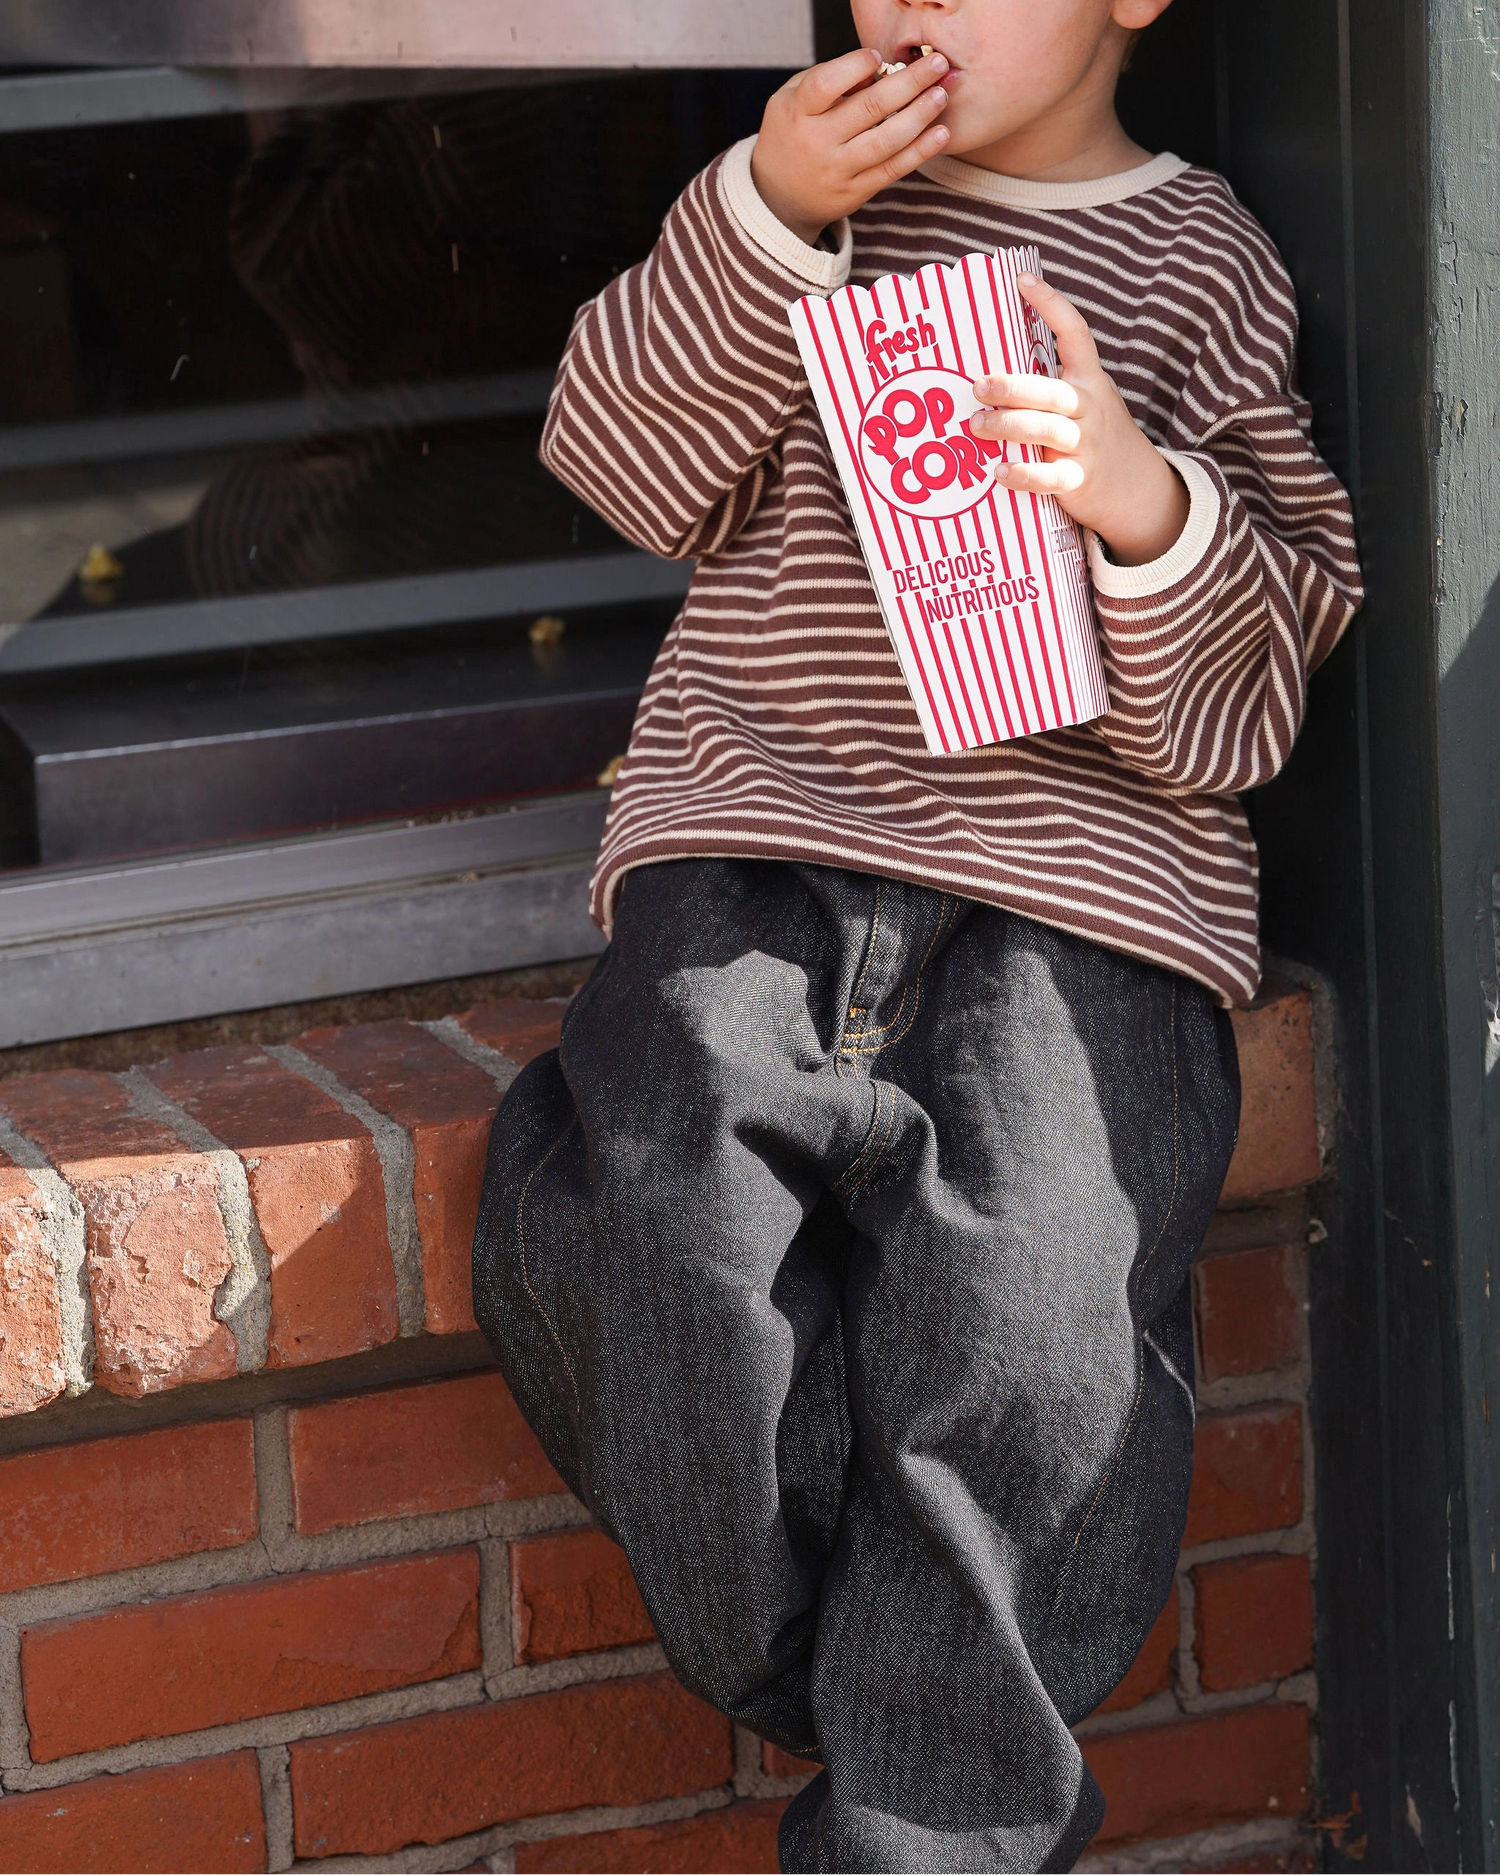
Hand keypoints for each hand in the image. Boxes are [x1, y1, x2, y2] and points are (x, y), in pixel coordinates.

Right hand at [751, 47, 951, 247]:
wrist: (777, 198)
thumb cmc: (791, 134)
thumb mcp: (791, 100)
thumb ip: (827, 79)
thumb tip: (877, 69)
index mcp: (797, 112)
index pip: (826, 84)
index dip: (856, 66)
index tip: (878, 56)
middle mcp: (816, 142)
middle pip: (868, 109)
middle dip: (909, 82)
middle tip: (937, 64)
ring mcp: (837, 170)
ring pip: (885, 141)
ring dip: (919, 116)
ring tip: (941, 94)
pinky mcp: (855, 192)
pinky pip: (892, 169)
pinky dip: (920, 152)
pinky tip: (941, 134)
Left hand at [969, 275, 1189, 567]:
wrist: (1134, 485)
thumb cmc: (1091, 435)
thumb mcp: (1082, 401)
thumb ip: (1048, 386)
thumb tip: (988, 371)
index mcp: (1088, 379)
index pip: (1075, 333)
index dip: (1052, 304)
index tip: (1022, 280)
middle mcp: (1089, 406)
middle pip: (1050, 391)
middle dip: (1011, 387)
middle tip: (977, 386)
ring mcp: (1086, 443)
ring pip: (1046, 430)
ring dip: (1008, 426)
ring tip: (976, 425)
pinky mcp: (1079, 479)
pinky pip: (1050, 476)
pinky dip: (1024, 474)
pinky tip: (999, 471)